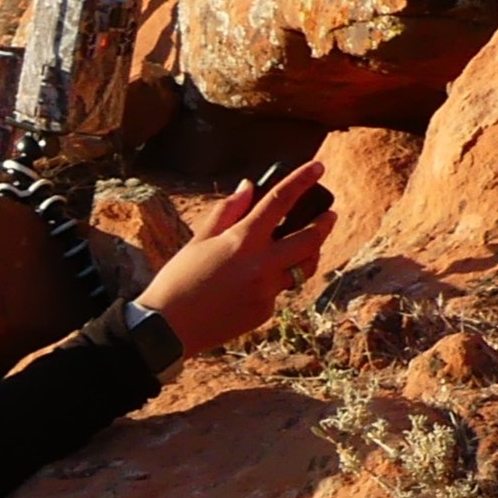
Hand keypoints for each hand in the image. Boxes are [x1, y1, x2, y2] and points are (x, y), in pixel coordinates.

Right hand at [139, 161, 334, 357]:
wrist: (167, 330)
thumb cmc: (177, 281)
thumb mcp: (198, 241)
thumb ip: (227, 211)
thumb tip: (248, 187)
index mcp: (241, 241)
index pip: (280, 202)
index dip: (302, 181)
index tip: (318, 167)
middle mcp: (260, 265)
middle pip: (309, 239)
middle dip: (324, 224)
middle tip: (329, 216)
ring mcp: (265, 291)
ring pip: (302, 268)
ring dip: (308, 255)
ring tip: (305, 248)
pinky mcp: (263, 312)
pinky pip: (278, 291)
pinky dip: (273, 282)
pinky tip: (252, 285)